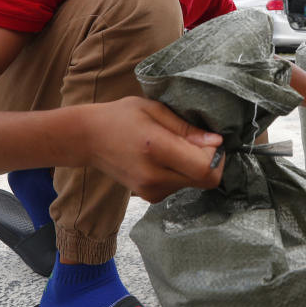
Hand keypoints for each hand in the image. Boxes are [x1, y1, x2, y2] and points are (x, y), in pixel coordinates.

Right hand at [83, 96, 223, 202]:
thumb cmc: (121, 116)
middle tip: (197, 142)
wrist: (88, 139)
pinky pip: (181, 187)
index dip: (216, 155)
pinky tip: (165, 159)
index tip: (210, 139)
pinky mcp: (150, 197)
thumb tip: (217, 141)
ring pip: (194, 184)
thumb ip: (186, 128)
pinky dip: (181, 173)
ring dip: (194, 167)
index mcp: (156, 148)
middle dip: (210, 161)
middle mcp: (154, 176)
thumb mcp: (154, 109)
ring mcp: (151, 190)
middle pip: (204, 180)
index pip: (204, 168)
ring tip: (174, 147)